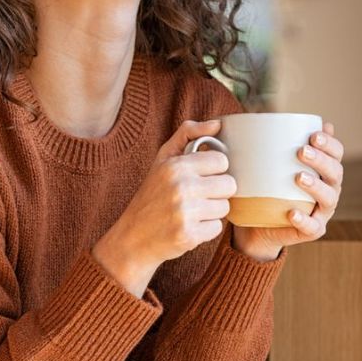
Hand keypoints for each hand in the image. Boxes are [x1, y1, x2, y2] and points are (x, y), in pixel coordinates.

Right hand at [92, 119, 235, 296]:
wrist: (132, 237)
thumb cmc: (151, 194)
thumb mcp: (163, 159)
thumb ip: (188, 134)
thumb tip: (217, 123)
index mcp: (176, 165)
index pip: (221, 161)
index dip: (214, 170)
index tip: (201, 176)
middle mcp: (181, 187)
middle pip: (229, 184)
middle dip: (217, 191)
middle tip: (198, 196)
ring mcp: (185, 212)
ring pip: (225, 207)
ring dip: (212, 211)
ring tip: (192, 211)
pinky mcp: (189, 235)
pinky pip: (217, 228)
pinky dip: (206, 229)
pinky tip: (189, 226)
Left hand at [232, 121, 344, 260]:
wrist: (257, 224)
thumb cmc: (266, 187)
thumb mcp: (267, 163)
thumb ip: (271, 143)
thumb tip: (265, 117)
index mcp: (323, 170)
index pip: (336, 153)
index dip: (330, 144)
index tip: (313, 135)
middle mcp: (328, 189)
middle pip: (335, 173)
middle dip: (321, 160)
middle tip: (301, 151)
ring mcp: (322, 211)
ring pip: (329, 198)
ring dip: (316, 186)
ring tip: (298, 177)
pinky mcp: (311, 230)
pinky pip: (312, 227)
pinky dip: (304, 220)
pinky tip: (292, 212)